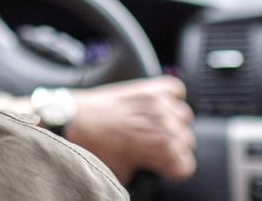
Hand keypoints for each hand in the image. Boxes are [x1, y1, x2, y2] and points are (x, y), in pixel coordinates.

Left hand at [63, 76, 195, 182]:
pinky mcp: (150, 88)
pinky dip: (170, 97)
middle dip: (172, 147)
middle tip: (153, 148)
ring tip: (153, 126)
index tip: (162, 166)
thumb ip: (146, 173)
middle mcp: (166, 126)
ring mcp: (160, 104)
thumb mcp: (124, 173)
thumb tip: (150, 172)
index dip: (172, 169)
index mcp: (164, 151)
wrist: (74, 122)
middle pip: (187, 142)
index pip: (186, 165)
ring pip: (184, 117)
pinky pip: (176, 90)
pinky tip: (158, 106)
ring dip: (172, 123)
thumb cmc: (95, 149)